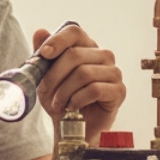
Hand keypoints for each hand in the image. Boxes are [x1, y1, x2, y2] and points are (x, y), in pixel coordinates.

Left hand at [31, 24, 125, 143]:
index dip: (57, 40)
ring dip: (64, 91)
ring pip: (83, 73)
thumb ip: (43, 56)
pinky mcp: (119, 90)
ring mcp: (113, 72)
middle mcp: (102, 55)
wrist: (72, 128)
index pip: (74, 32)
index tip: (44, 54)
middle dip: (54, 75)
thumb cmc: (60, 100)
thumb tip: (40, 31)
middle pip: (75, 54)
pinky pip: (95, 89)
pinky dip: (77, 99)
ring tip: (58, 103)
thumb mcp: (45, 78)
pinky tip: (72, 107)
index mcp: (85, 47)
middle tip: (46, 91)